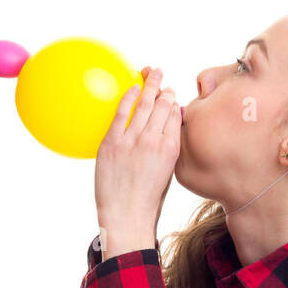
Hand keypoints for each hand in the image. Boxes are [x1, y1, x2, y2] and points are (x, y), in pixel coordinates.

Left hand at [94, 66, 180, 259]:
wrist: (127, 215)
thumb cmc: (147, 199)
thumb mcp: (167, 173)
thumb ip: (168, 149)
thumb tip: (167, 130)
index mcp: (171, 149)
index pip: (175, 116)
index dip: (173, 102)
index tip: (171, 95)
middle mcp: (154, 141)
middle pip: (162, 106)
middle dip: (163, 89)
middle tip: (162, 75)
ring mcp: (132, 140)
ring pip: (144, 105)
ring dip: (149, 85)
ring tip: (152, 72)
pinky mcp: (112, 142)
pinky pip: (122, 112)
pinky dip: (128, 96)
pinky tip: (132, 87)